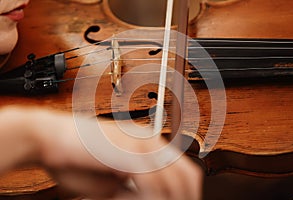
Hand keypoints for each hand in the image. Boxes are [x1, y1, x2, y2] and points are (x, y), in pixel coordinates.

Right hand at [0, 106, 202, 199]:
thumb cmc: (76, 158)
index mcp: (147, 144)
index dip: (186, 193)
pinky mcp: (128, 150)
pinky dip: (153, 195)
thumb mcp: (111, 182)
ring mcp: (140, 144)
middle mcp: (148, 141)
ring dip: (170, 198)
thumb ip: (132, 192)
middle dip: (185, 197)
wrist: (52, 137)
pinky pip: (152, 180)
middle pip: (186, 175)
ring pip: (173, 179)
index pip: (182, 170)